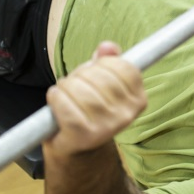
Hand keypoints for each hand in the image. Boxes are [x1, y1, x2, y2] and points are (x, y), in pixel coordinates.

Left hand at [44, 41, 146, 157]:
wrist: (76, 146)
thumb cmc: (88, 109)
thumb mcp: (101, 82)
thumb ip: (107, 62)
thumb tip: (107, 47)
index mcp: (137, 100)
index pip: (124, 67)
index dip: (103, 64)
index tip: (94, 71)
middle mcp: (126, 116)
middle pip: (100, 77)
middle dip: (81, 74)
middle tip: (75, 84)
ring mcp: (107, 128)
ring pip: (81, 91)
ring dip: (66, 86)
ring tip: (64, 92)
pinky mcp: (85, 136)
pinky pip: (67, 107)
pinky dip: (56, 98)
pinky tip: (56, 99)